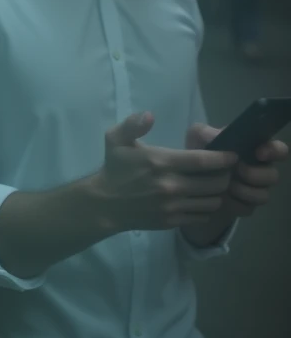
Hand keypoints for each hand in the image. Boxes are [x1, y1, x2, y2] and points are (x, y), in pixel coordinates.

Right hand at [92, 112, 236, 232]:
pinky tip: (200, 200)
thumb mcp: (116, 139)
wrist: (104, 203)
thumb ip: (132, 125)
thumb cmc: (114, 169)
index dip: (223, 158)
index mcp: (161, 162)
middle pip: (215, 183)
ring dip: (218, 193)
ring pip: (213, 201)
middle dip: (226, 176)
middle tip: (225, 171)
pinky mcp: (172, 221)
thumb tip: (149, 115)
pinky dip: (207, 209)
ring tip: (214, 186)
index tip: (232, 156)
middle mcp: (171, 185)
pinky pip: (202, 216)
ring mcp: (173, 206)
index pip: (203, 161)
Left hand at [187, 124, 287, 217]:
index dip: (274, 151)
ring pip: (264, 195)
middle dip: (255, 174)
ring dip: (244, 190)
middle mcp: (259, 170)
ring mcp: (255, 190)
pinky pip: (248, 208)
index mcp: (253, 150)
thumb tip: (214, 135)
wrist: (189, 182)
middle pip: (273, 175)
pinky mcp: (246, 206)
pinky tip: (221, 198)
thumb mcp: (196, 138)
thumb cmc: (199, 155)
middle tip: (236, 171)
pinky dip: (234, 203)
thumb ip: (203, 131)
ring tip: (226, 185)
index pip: (278, 150)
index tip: (259, 153)